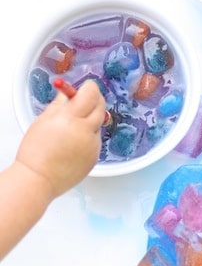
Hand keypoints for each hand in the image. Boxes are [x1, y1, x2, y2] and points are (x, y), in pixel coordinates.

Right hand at [16, 79, 105, 197]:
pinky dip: (89, 136)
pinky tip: (74, 143)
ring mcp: (93, 145)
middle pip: (101, 106)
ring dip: (91, 119)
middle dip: (95, 99)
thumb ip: (60, 104)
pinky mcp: (96, 157)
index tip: (87, 86)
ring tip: (72, 128)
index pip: (91, 94)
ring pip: (99, 124)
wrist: (39, 179)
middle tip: (85, 99)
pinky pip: (97, 139)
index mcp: (70, 118)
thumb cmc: (36, 152)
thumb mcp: (43, 120)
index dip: (90, 87)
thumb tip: (69, 92)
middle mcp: (85, 131)